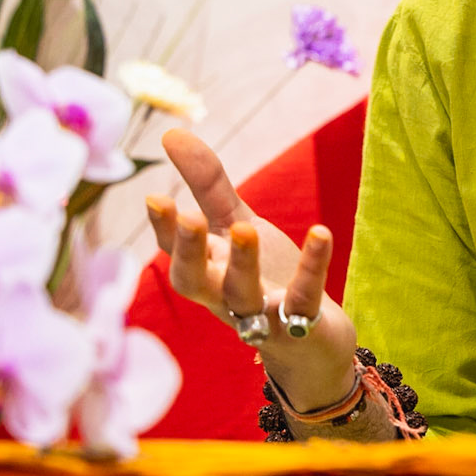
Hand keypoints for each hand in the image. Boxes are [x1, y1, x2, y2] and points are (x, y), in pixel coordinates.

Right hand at [147, 128, 360, 411]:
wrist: (312, 344)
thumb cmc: (266, 276)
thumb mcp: (237, 224)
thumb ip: (207, 184)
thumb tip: (170, 132)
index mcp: (207, 270)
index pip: (176, 251)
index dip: (164, 228)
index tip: (154, 197)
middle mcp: (224, 296)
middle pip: (194, 282)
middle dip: (188, 252)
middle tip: (189, 218)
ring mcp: (261, 315)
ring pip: (242, 295)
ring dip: (242, 264)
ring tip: (247, 227)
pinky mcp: (300, 324)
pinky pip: (303, 299)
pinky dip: (313, 267)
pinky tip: (321, 232)